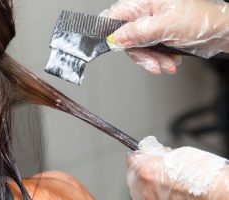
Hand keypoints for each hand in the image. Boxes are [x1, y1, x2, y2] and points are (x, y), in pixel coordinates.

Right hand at [103, 0, 228, 73]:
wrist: (219, 33)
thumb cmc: (200, 22)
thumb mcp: (166, 26)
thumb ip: (139, 31)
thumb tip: (117, 37)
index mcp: (147, 1)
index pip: (118, 14)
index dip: (112, 31)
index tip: (112, 45)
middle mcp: (147, 11)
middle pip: (127, 36)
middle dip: (142, 53)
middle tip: (153, 63)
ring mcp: (152, 24)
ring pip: (138, 46)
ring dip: (152, 59)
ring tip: (166, 64)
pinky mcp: (157, 35)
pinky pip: (148, 50)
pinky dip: (158, 59)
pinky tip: (169, 61)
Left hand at [127, 136, 228, 199]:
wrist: (217, 193)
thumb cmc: (202, 173)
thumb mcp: (175, 153)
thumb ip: (158, 154)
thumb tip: (151, 152)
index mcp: (145, 169)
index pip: (132, 158)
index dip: (140, 155)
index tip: (144, 154)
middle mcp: (143, 187)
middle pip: (133, 174)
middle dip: (143, 168)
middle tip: (157, 166)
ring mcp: (149, 199)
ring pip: (139, 188)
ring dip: (147, 182)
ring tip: (165, 180)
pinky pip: (148, 197)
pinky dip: (154, 193)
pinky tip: (167, 189)